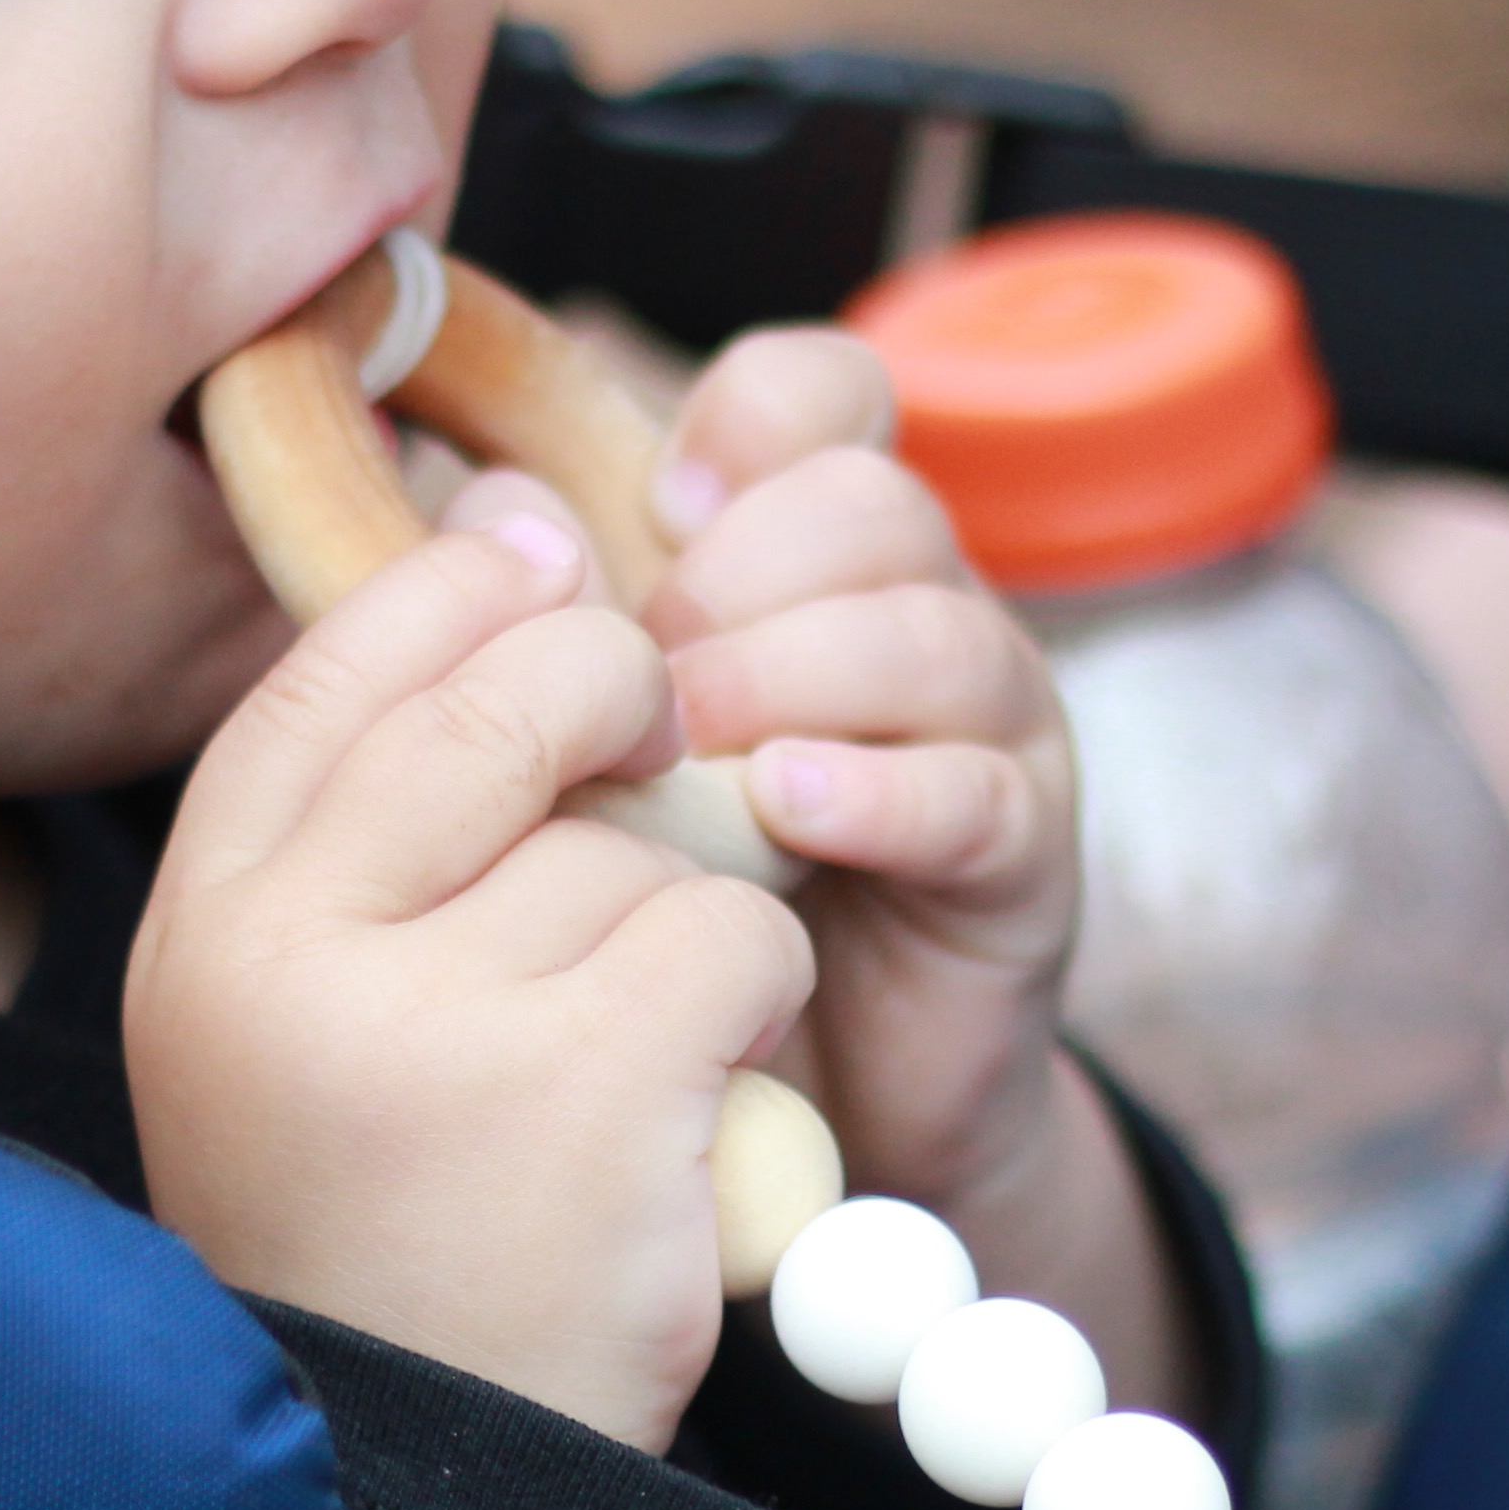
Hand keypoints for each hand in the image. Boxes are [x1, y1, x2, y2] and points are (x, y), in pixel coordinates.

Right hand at [129, 518, 811, 1448]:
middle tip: (655, 742)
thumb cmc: (389, 1231)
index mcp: (204, 926)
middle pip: (502, 700)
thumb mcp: (301, 1016)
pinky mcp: (591, 1080)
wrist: (429, 1475)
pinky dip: (755, 1001)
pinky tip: (704, 1091)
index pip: (335, 666)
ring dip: (681, 919)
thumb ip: (371, 820)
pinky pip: (732, 936)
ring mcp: (436, 1016)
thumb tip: (519, 528)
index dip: (462, 591)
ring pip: (640, 840)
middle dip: (612, 690)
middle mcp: (290, 954)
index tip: (548, 566)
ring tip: (632, 1052)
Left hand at [640, 330, 1192, 1412]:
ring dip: (796, 672)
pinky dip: (876, 789)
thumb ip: (553, 627)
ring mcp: (988, 728)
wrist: (781, 1113)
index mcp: (814, 556)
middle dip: (745, 569)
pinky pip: (974, 789)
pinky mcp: (1021, 854)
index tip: (659, 508)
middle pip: (875, 499)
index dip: (752, 414)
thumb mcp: (598, 750)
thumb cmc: (668, 903)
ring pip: (934, 629)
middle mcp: (918, 611)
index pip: (826, 396)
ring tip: (700, 748)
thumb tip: (488, 498)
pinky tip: (785, 813)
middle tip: (648, 673)